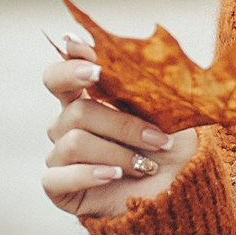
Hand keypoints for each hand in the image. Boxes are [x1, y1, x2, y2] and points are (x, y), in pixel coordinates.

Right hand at [41, 36, 196, 218]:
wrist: (180, 190)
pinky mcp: (58, 188)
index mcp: (85, 99)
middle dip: (122, 125)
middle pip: (76, 112)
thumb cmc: (168, 145)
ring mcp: (60, 157)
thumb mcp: (159, 108)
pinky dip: (89, 174)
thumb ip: (130, 79)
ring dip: (118, 154)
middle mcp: (67, 126)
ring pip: (73, 143)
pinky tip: (115, 176)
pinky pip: (55, 177)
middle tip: (158, 139)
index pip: (57, 77)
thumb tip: (96, 44)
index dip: (70, 69)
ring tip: (147, 165)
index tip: (97, 69)